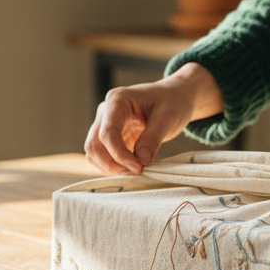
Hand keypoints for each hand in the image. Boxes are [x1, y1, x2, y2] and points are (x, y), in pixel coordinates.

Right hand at [84, 63, 222, 174]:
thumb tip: (140, 161)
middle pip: (94, 145)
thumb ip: (152, 139)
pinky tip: (131, 168)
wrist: (175, 97)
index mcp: (117, 100)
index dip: (120, 154)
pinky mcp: (111, 136)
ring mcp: (105, 124)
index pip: (108, 132)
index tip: (139, 167)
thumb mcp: (167, 117)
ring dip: (110, 167)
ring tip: (135, 171)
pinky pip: (102, 155)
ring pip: (94, 152)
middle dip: (112, 164)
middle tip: (136, 173)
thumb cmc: (171, 101)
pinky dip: (113, 166)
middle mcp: (106, 111)